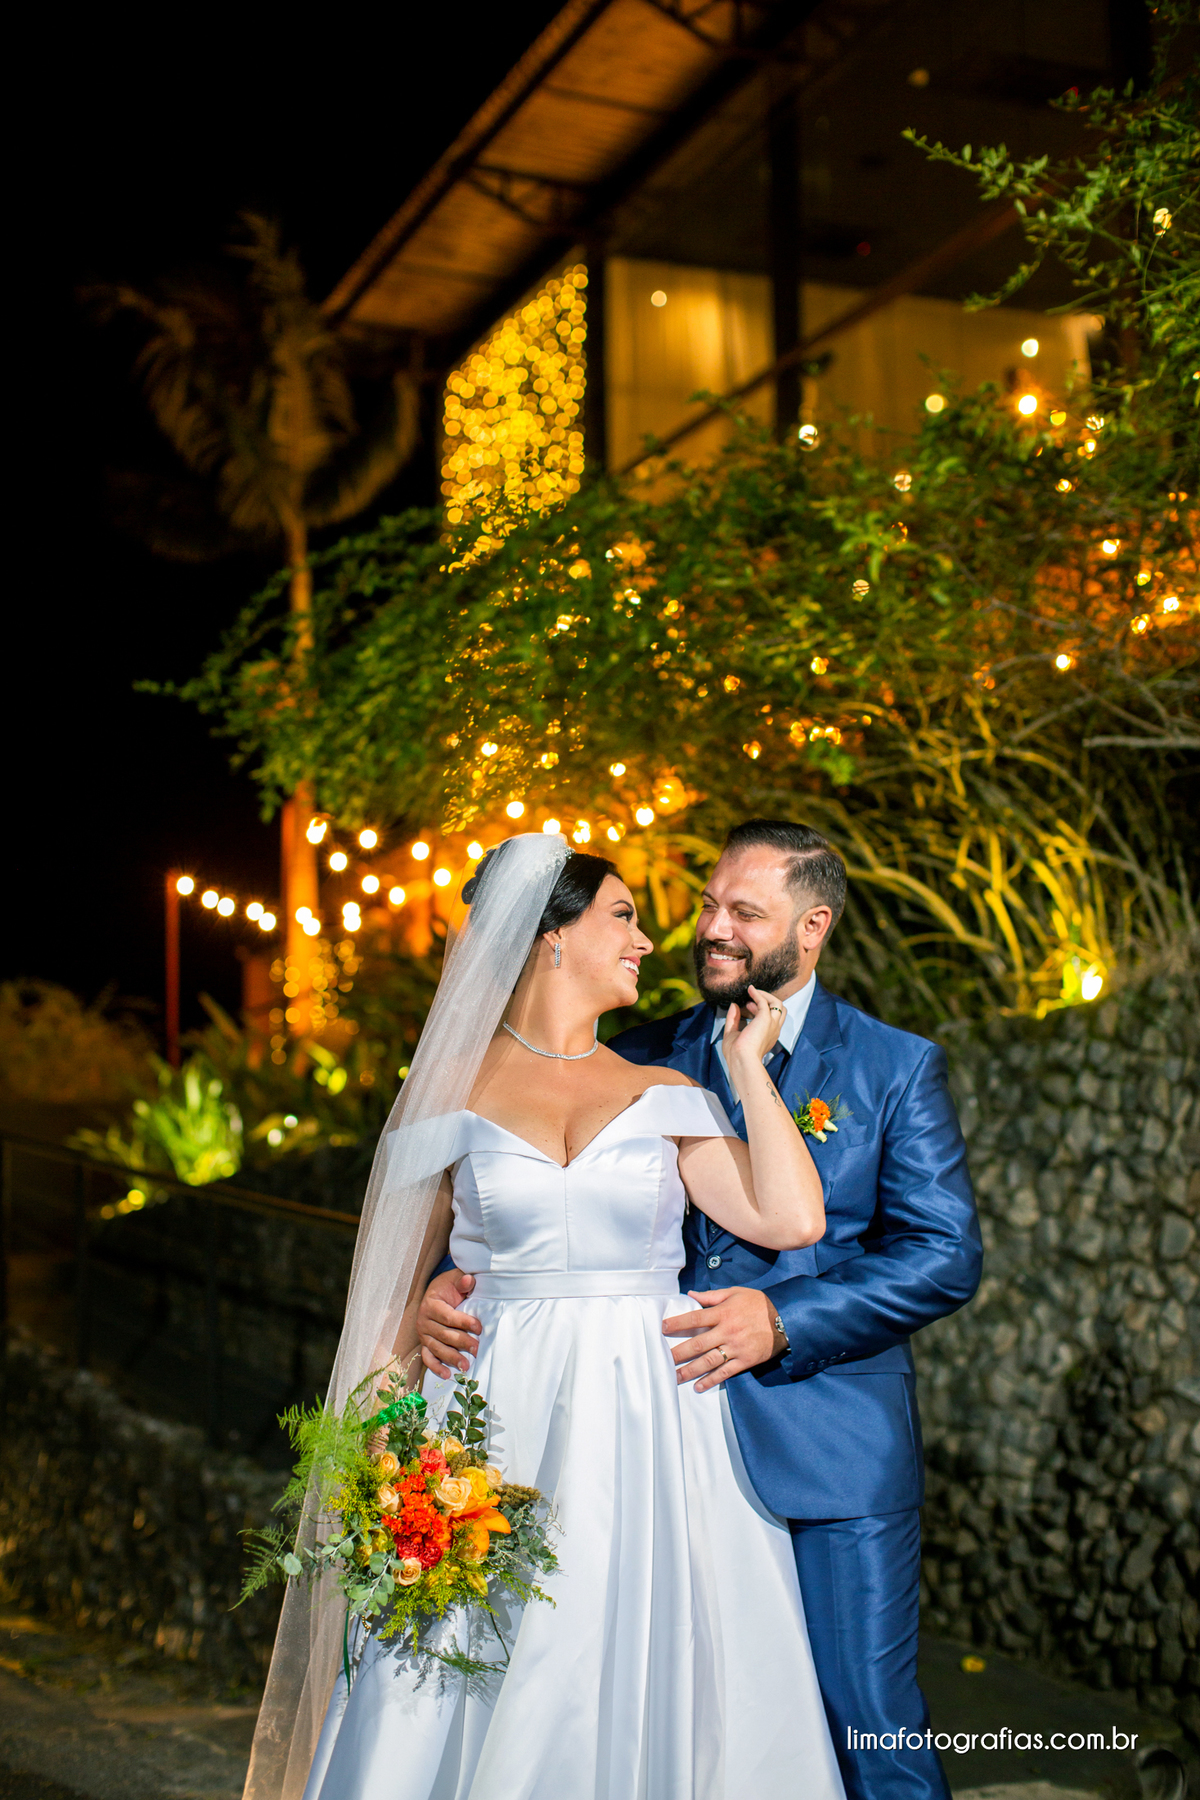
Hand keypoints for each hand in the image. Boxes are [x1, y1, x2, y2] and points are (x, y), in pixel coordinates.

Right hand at [418, 1269, 481, 1376]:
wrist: (437, 1294)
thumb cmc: (448, 1288)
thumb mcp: (454, 1280)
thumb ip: (462, 1281)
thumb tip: (469, 1279)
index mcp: (430, 1304)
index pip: (447, 1316)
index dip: (463, 1322)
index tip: (479, 1327)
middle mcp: (424, 1321)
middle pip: (443, 1335)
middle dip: (461, 1342)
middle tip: (477, 1348)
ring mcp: (424, 1335)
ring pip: (437, 1348)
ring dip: (451, 1358)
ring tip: (466, 1365)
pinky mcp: (425, 1345)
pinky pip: (428, 1358)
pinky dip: (436, 1368)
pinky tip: (447, 1375)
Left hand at [662, 1287, 786, 1390]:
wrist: (785, 1319)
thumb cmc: (758, 1303)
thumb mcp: (735, 1293)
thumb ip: (712, 1296)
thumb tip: (692, 1295)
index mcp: (723, 1313)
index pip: (695, 1318)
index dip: (677, 1323)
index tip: (662, 1328)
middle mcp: (727, 1331)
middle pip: (697, 1344)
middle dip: (678, 1353)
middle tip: (663, 1360)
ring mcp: (736, 1348)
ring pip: (708, 1362)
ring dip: (690, 1371)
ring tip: (674, 1377)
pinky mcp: (745, 1361)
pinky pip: (725, 1372)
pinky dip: (711, 1381)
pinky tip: (699, 1386)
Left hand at [723, 985, 786, 1073]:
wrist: (741, 1060)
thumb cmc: (736, 1054)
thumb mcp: (732, 1033)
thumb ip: (733, 1019)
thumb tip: (734, 1005)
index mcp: (768, 1037)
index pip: (773, 1020)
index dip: (761, 1011)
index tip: (748, 1008)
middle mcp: (774, 1030)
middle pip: (781, 1011)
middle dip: (768, 1002)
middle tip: (752, 1001)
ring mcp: (772, 1024)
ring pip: (778, 1004)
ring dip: (766, 996)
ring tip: (753, 992)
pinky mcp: (766, 1019)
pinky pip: (765, 1001)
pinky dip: (758, 994)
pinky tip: (750, 990)